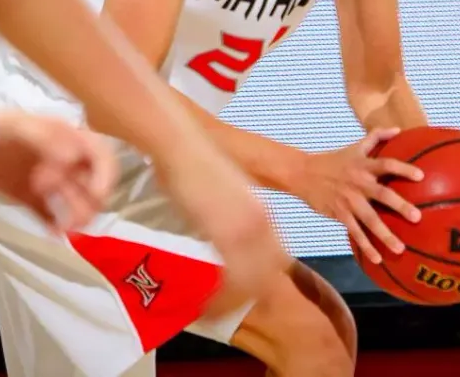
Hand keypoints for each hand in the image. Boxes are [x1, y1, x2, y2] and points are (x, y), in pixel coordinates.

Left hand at [0, 111, 117, 231]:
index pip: (101, 155)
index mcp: (66, 136)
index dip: (105, 175)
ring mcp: (47, 181)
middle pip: (94, 184)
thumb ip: (45, 136)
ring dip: (76, 216)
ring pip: (77, 202)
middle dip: (87, 200)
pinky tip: (51, 234)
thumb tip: (72, 158)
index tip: (94, 194)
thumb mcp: (14, 124)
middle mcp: (63, 159)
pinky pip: (51, 216)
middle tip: (62, 205)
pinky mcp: (29, 199)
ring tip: (61, 227)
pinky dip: (56, 227)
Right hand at [152, 143, 289, 305]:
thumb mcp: (219, 199)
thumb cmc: (192, 166)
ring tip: (210, 313)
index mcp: (264, 215)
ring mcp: (249, 229)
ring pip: (253, 284)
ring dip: (231, 304)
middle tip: (223, 309)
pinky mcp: (228, 235)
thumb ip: (226, 222)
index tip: (243, 295)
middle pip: (269, 276)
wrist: (182, 146)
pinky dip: (220, 302)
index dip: (261, 281)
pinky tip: (206, 309)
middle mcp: (264, 224)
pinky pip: (234, 282)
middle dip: (248, 297)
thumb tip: (219, 237)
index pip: (277, 260)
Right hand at [297, 128, 423, 264]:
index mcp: (364, 165)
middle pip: (382, 195)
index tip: (421, 177)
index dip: (403, 170)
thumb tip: (398, 129)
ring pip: (369, 219)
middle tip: (417, 217)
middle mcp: (358, 183)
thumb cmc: (334, 160)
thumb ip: (376, 136)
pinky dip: (366, 246)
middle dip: (400, 206)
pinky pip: (355, 232)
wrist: (303, 173)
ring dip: (385, 235)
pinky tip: (378, 259)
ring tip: (401, 248)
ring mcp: (349, 200)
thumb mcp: (354, 146)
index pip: (387, 164)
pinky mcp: (339, 214)